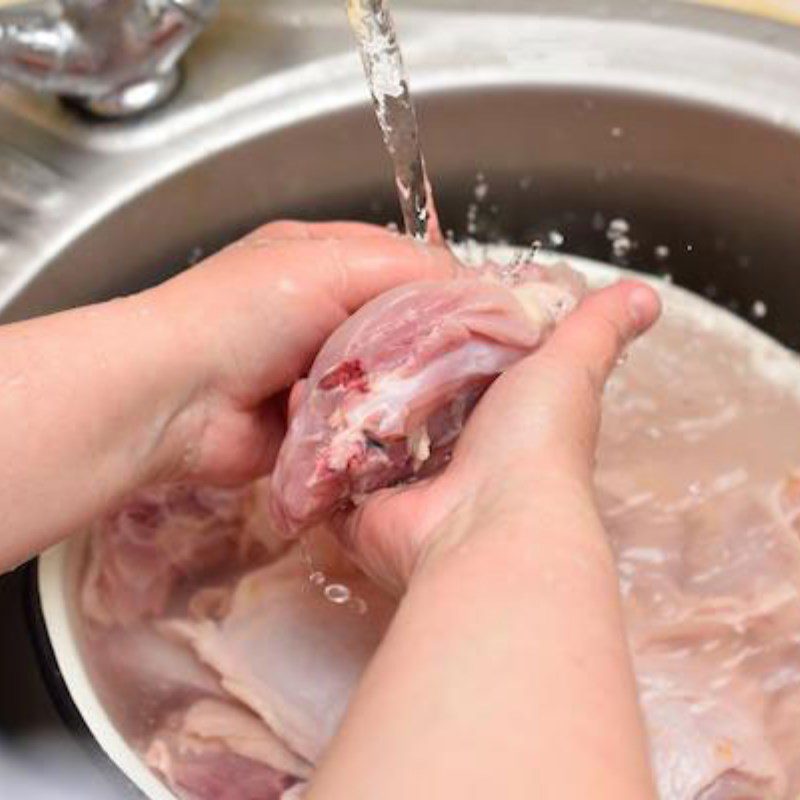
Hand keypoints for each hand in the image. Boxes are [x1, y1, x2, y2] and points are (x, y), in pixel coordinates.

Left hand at [147, 221, 456, 484]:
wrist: (176, 398)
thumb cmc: (243, 314)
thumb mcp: (330, 263)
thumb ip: (407, 268)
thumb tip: (472, 288)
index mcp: (327, 261)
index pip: (407, 267)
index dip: (444, 289)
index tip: (482, 317)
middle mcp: (327, 314)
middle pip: (403, 328)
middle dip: (425, 346)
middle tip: (461, 367)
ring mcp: (322, 373)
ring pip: (391, 381)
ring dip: (399, 391)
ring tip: (422, 399)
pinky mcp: (318, 425)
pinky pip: (367, 426)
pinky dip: (376, 428)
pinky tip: (391, 430)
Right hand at [339, 280, 660, 591]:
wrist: (490, 524)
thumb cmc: (534, 445)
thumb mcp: (567, 367)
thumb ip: (596, 328)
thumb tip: (646, 296)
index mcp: (494, 420)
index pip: (455, 369)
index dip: (435, 337)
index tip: (406, 299)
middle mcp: (448, 454)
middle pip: (405, 402)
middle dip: (379, 369)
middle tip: (347, 325)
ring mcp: (403, 484)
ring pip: (362, 436)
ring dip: (340, 403)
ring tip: (314, 356)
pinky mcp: (363, 508)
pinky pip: (329, 472)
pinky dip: (312, 442)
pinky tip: (296, 400)